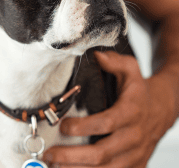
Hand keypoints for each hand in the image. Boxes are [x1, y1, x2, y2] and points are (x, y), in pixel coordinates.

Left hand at [43, 51, 175, 167]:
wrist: (163, 109)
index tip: (62, 126)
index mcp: (131, 112)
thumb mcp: (131, 69)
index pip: (106, 123)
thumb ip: (114, 61)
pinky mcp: (135, 165)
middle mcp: (134, 136)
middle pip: (102, 153)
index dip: (84, 127)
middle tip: (49, 154)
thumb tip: (96, 56)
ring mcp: (135, 154)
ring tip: (54, 167)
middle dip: (73, 156)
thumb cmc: (139, 90)